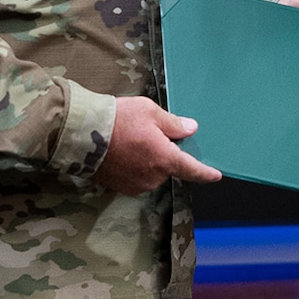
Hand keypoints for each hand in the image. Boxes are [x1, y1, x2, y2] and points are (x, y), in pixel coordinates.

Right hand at [96, 96, 221, 195]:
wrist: (83, 135)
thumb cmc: (118, 120)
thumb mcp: (150, 112)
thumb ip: (173, 124)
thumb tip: (190, 129)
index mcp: (165, 159)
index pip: (192, 170)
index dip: (205, 173)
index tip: (215, 175)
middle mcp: (153, 176)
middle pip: (168, 166)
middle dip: (164, 152)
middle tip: (149, 133)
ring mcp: (136, 184)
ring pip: (152, 171)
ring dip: (148, 159)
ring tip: (131, 140)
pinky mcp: (120, 187)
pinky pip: (136, 176)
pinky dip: (135, 166)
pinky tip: (123, 151)